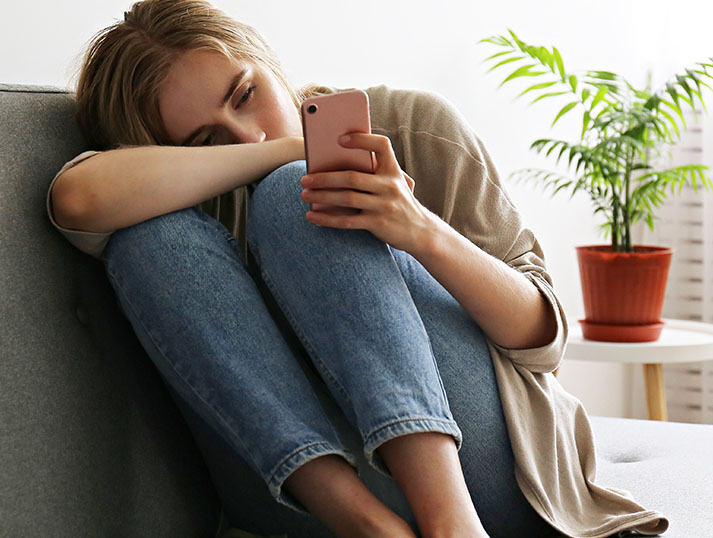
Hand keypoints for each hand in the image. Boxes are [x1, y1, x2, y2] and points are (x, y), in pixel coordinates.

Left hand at [300, 133, 434, 252]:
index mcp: (393, 171)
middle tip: (304, 179)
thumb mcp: (394, 184)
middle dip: (325, 177)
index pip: (381, 145)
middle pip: (352, 177)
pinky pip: (346, 221)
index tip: (340, 139)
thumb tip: (334, 167)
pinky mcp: (378, 223)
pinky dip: (326, 219)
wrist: (421, 232)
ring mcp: (384, 205)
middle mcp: (390, 186)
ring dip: (321, 196)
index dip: (361, 139)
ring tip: (304, 195)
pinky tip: (312, 216)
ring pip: (346, 198)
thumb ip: (374, 174)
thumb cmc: (399, 203)